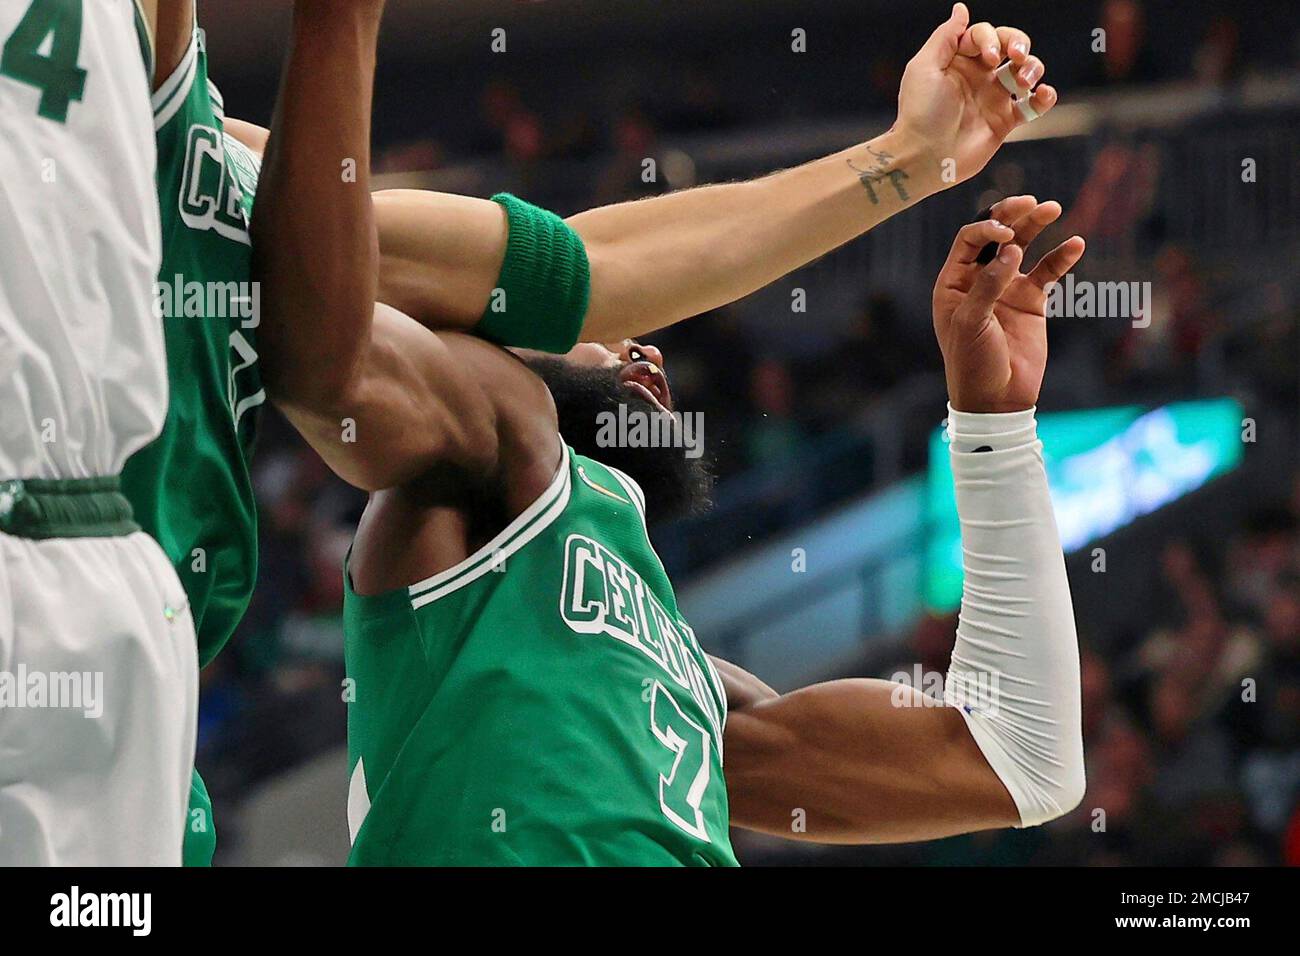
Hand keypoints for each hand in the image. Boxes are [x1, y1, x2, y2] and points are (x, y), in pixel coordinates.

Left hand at [895, 4, 1057, 184]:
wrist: (925, 157)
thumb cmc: (920, 113)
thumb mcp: (924, 67)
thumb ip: (945, 37)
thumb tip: (962, 8)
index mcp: (958, 60)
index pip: (984, 34)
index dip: (991, 38)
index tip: (988, 57)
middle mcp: (978, 75)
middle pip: (1011, 46)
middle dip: (1019, 44)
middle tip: (1017, 57)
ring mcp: (993, 98)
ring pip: (1026, 71)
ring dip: (1033, 68)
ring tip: (1025, 82)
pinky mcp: (1005, 121)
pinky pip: (1033, 105)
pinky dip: (1045, 97)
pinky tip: (1043, 94)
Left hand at [932, 196, 1084, 412]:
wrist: (997, 399)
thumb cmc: (972, 363)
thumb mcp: (972, 323)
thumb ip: (988, 285)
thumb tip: (1011, 248)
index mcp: (953, 283)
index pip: (969, 241)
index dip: (988, 230)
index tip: (1007, 237)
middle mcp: (979, 280)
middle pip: (996, 237)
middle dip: (1011, 216)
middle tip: (1031, 202)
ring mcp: (1007, 288)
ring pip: (1023, 248)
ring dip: (1036, 226)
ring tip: (1053, 208)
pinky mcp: (1032, 301)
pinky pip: (1048, 272)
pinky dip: (1061, 258)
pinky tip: (1075, 244)